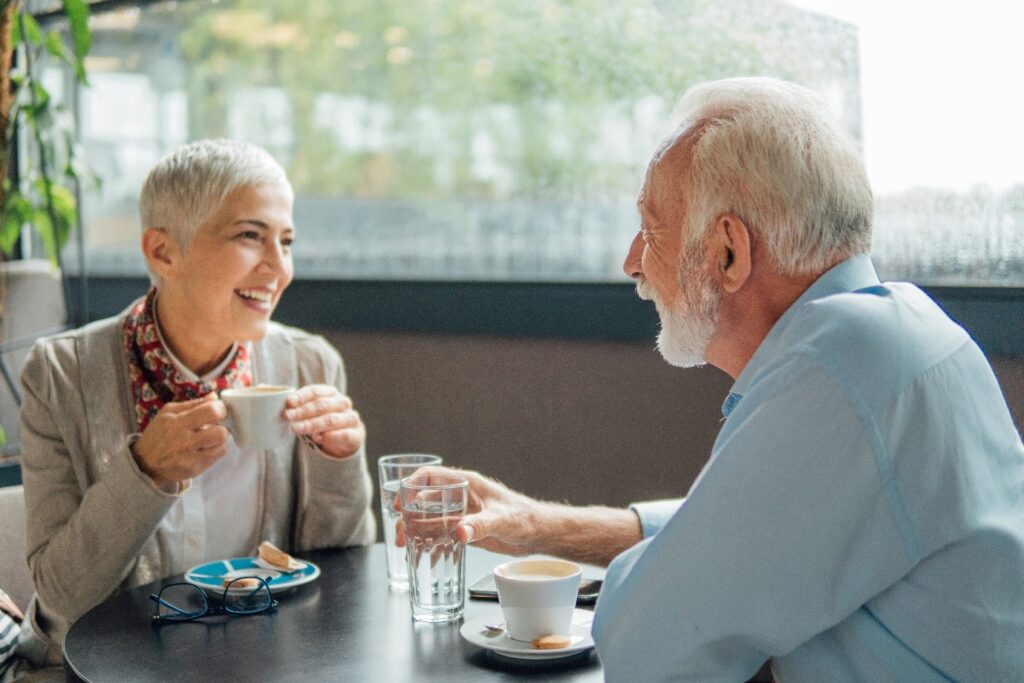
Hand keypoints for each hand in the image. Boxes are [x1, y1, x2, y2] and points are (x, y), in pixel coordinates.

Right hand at [131, 393, 228, 487]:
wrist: (144, 462)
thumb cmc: (158, 434)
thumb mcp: (168, 412)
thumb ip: (194, 404)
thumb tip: (214, 396)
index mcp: (177, 422)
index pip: (211, 412)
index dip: (220, 409)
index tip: (218, 410)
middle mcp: (184, 441)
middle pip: (220, 433)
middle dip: (222, 428)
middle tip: (215, 427)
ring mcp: (190, 458)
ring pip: (222, 448)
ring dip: (219, 442)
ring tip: (209, 439)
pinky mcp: (194, 470)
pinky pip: (215, 459)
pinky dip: (213, 452)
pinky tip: (204, 449)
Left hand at [283, 384, 364, 458]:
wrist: (347, 438)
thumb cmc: (323, 421)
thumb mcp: (313, 412)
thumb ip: (300, 408)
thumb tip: (282, 408)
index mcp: (331, 393)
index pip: (315, 391)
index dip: (302, 396)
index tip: (289, 402)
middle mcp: (342, 403)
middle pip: (322, 405)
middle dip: (303, 411)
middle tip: (288, 417)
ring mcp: (351, 418)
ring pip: (331, 419)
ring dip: (312, 424)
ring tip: (297, 429)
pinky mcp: (356, 434)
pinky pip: (344, 434)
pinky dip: (330, 436)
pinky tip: (318, 438)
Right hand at [395, 467, 542, 556]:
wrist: (538, 534)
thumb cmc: (525, 518)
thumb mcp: (501, 520)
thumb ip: (480, 525)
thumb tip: (460, 532)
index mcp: (467, 484)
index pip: (431, 476)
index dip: (411, 486)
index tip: (400, 503)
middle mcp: (460, 497)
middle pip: (424, 500)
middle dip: (408, 514)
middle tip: (400, 533)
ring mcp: (461, 514)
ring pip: (430, 519)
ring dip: (415, 530)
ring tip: (405, 547)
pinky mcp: (465, 530)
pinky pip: (441, 535)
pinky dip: (430, 545)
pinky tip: (423, 557)